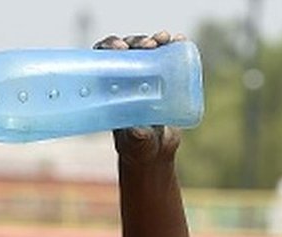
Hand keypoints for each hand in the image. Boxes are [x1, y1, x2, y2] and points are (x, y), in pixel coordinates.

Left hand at [93, 31, 183, 164]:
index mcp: (108, 89)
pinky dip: (173, 46)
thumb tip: (139, 130)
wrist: (156, 152)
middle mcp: (124, 80)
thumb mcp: (136, 144)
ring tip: (165, 39)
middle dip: (136, 41)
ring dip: (154, 39)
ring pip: (146, 50)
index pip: (102, 59)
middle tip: (149, 44)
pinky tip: (179, 40)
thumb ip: (137, 138)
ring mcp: (144, 78)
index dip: (108, 46)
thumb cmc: (138, 148)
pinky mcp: (163, 79)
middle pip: (126, 50)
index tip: (121, 47)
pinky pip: (167, 57)